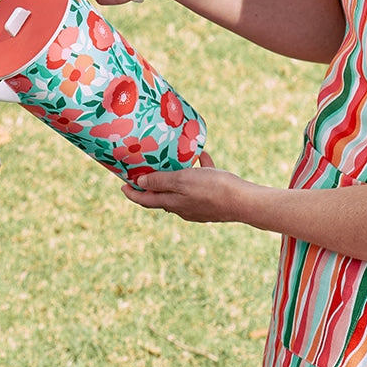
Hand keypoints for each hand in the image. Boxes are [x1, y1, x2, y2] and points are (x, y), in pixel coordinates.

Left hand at [119, 152, 252, 222]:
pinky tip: (203, 157)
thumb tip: (139, 183)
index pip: (146, 200)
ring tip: (175, 161)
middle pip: (162, 196)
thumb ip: (160, 181)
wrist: (245, 202)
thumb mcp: (182, 181)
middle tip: (144, 173)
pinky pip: (201, 184)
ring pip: (182, 189)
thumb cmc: (213, 189)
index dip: (132, 193)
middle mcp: (183, 208)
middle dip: (152, 185)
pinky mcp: (213, 202)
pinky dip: (200, 171)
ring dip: (176, 176)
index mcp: (173, 203)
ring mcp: (198, 206)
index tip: (122, 186)